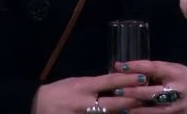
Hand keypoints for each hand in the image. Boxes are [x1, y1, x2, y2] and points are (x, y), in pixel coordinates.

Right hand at [30, 73, 144, 113]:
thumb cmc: (60, 92)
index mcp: (84, 87)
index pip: (111, 82)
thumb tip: (118, 81)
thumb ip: (97, 83)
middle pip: (116, 103)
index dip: (128, 79)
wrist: (37, 107)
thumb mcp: (78, 82)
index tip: (143, 76)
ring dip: (127, 113)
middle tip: (149, 97)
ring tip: (141, 109)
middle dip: (134, 100)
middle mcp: (85, 104)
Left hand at [114, 60, 186, 113]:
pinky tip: (132, 113)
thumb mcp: (170, 67)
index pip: (154, 68)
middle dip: (133, 92)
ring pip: (154, 109)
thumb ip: (151, 69)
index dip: (137, 67)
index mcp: (175, 73)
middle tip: (117, 90)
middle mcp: (177, 90)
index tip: (120, 66)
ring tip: (121, 107)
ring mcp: (177, 106)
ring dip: (136, 108)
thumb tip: (125, 68)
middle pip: (152, 92)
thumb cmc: (181, 76)